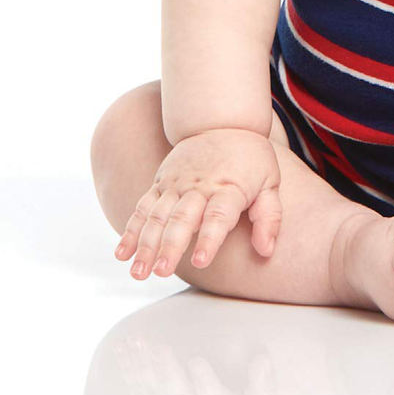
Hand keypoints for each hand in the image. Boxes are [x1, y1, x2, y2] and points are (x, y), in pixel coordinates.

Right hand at [115, 127, 282, 278]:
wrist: (222, 121)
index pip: (218, 216)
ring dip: (146, 245)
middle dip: (170, 246)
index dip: (209, 239)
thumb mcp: (270, 181)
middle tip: (163, 271)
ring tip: (139, 272)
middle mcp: (199, 186)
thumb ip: (269, 217)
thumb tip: (266, 251)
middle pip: (182, 218)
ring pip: (157, 216)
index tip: (201, 262)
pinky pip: (143, 207)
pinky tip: (122, 254)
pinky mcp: (161, 183)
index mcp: (228, 188)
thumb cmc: (251, 158)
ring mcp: (176, 184)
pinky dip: (131, 230)